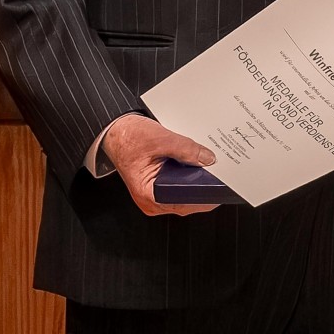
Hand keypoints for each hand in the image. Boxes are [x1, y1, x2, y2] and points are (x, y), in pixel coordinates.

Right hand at [101, 113, 220, 217]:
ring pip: (185, 191)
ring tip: (204, 163)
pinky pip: (180, 183)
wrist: (114, 129)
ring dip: (196, 178)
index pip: (184, 203)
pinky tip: (194, 161)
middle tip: (216, 171)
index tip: (218, 185)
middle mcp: (152, 200)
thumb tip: (207, 158)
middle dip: (202, 185)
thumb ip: (185, 149)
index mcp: (149, 195)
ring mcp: (156, 193)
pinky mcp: (160, 184)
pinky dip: (189, 173)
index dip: (203, 194)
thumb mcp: (159, 139)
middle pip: (187, 199)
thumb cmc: (126, 138)